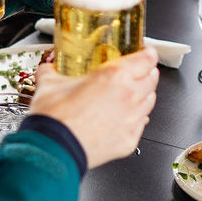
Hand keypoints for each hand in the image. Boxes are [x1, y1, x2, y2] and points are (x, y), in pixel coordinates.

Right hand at [27, 48, 158, 167]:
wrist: (53, 149)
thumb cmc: (55, 119)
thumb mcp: (49, 83)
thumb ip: (52, 69)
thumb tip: (49, 66)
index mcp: (114, 76)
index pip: (147, 59)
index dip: (148, 52)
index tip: (144, 52)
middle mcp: (128, 97)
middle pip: (152, 79)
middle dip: (147, 72)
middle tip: (139, 70)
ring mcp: (131, 120)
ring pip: (150, 101)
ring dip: (144, 94)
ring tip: (132, 93)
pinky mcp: (129, 140)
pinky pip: (141, 124)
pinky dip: (137, 118)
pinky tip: (126, 116)